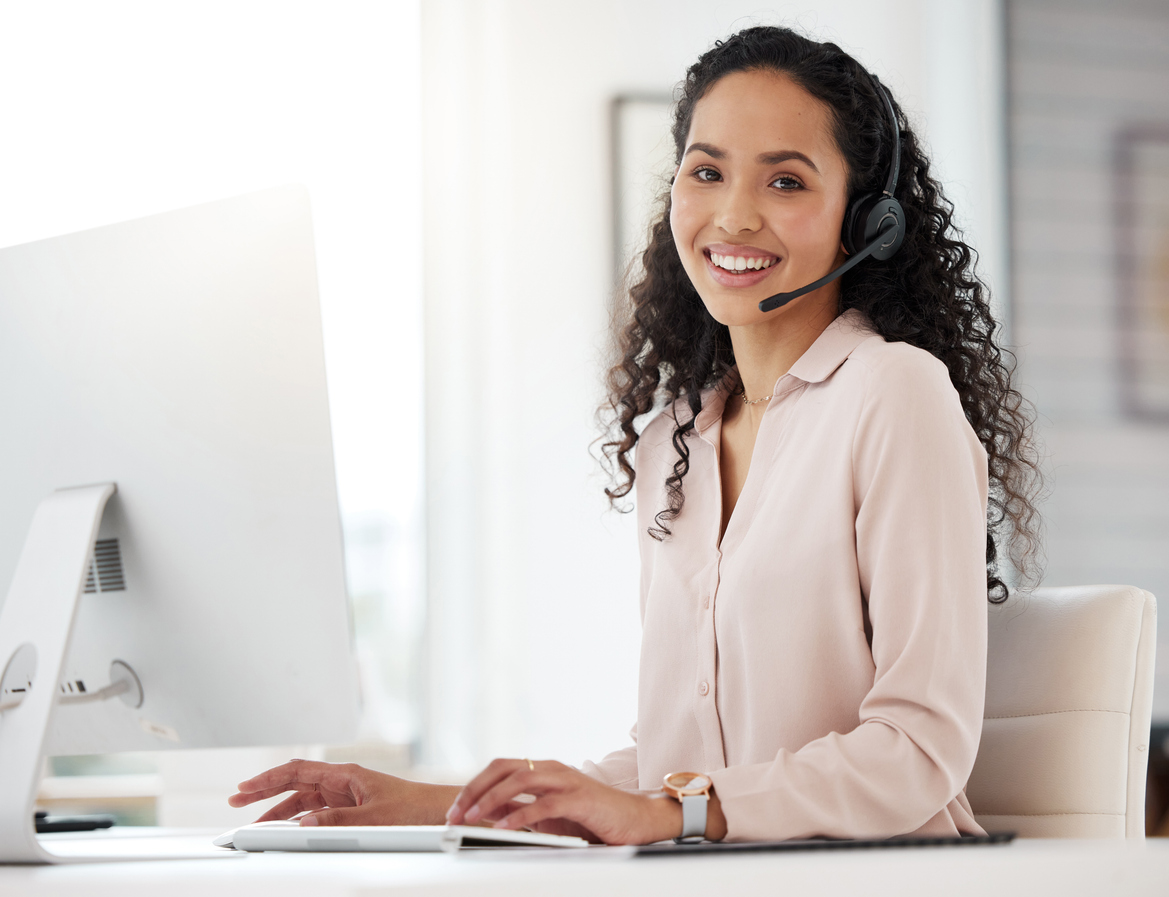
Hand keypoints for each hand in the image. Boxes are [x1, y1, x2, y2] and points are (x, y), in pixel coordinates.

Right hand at [228, 759, 459, 825]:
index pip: (297, 771)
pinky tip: (288, 829)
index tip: (243, 789)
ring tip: (256, 822)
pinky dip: (299, 819)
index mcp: (346, 775)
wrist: (441, 813)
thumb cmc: (415, 809)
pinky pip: (318, 811)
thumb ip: (338, 822)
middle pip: (295, 782)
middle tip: (236, 801)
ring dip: (280, 808)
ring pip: (304, 799)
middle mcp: (344, 782)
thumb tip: (304, 824)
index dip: (267, 780)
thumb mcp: (375, 818)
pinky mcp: (354, 809)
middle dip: (264, 791)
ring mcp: (347, 795)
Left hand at [445, 758, 687, 844]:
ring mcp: (567, 780)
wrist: (635, 819)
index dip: (474, 786)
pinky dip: (521, 816)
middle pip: (503, 769)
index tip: (455, 809)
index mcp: (544, 769)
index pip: (500, 768)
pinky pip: (544, 804)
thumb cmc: (593, 817)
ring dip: (491, 800)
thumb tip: (489, 816)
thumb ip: (522, 811)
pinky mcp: (580, 798)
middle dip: (475, 790)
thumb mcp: (550, 815)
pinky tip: (505, 828)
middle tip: (455, 814)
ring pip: (520, 781)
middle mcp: (552, 769)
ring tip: (472, 818)